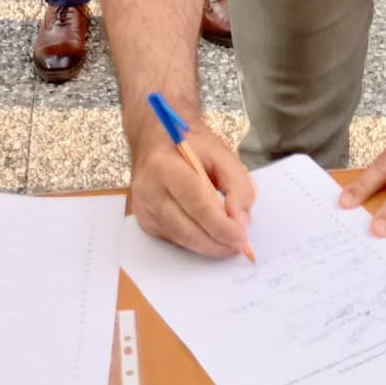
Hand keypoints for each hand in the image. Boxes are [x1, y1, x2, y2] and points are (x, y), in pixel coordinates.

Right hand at [130, 125, 256, 257]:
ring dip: (209, 246)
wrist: (156, 138)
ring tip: (230, 243)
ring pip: (181, 240)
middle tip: (240, 246)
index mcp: (164, 166)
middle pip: (186, 229)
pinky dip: (196, 241)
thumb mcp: (221, 153)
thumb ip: (237, 184)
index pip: (196, 204)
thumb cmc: (190, 144)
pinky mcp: (145, 222)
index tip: (242, 238)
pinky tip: (209, 234)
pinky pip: (175, 240)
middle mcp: (147, 190)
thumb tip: (241, 221)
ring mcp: (143, 209)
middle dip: (217, 243)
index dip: (221, 226)